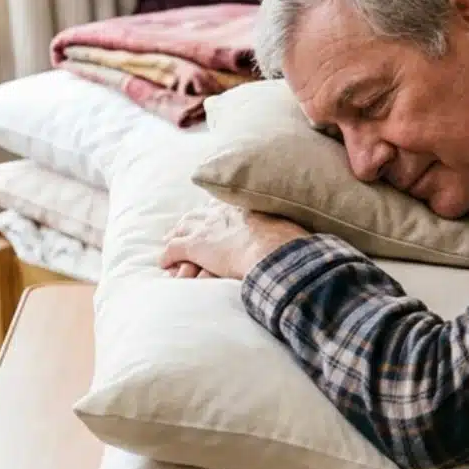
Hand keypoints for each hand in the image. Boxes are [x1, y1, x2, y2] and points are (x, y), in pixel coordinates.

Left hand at [159, 201, 309, 280]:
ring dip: (175, 236)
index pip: (225, 205)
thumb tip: (303, 240)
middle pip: (200, 213)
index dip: (217, 212)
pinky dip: (167, 257)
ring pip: (182, 228)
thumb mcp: (290, 231)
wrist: (275, 253)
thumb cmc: (290, 246)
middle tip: (185, 227)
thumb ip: (287, 232)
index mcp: (247, 208)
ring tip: (170, 242)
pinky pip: (173, 250)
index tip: (215, 215)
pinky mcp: (195, 246)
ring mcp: (208, 228)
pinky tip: (165, 264)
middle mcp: (224, 213)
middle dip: (191, 221)